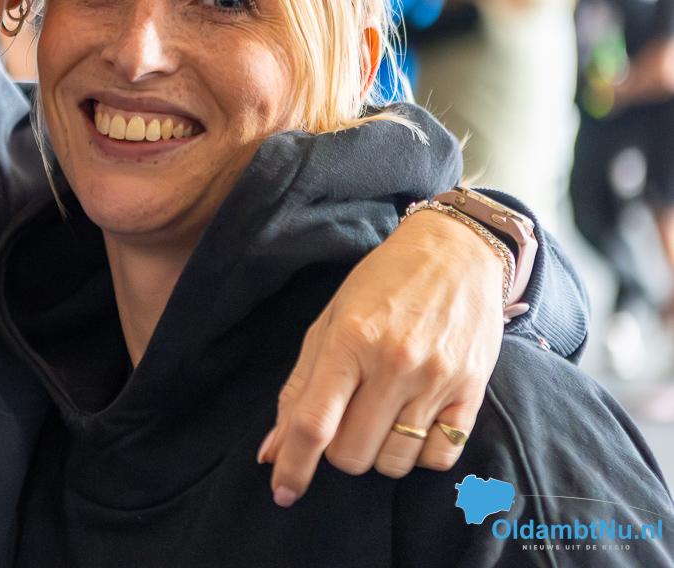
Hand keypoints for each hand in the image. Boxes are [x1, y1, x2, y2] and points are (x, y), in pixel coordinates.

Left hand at [257, 207, 503, 505]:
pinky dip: (419, 454)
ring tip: (379, 416)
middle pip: (353, 453)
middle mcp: (395, 363)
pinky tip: (412, 423)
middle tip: (345, 419)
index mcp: (350, 340)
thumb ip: (299, 387)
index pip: (314, 422)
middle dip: (338, 451)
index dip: (293, 464)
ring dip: (377, 453)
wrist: (456, 254)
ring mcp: (436, 379)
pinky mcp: (472, 392)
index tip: (282, 490)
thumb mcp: (328, 322)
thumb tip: (272, 450)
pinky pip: (439, 456)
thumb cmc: (381, 284)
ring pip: (394, 462)